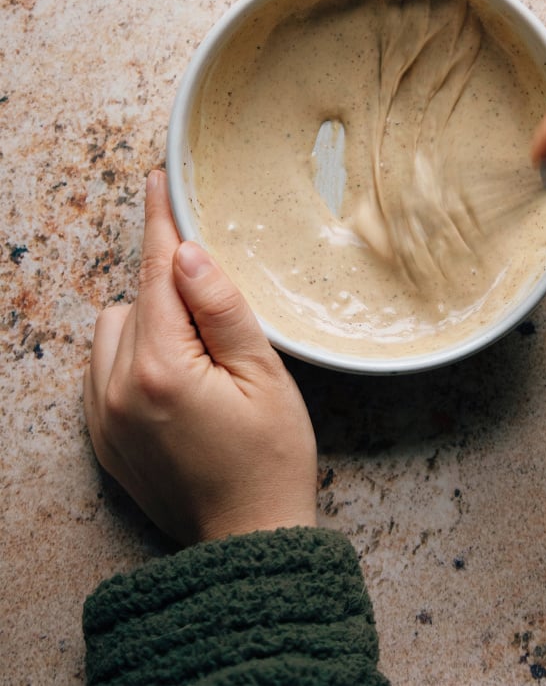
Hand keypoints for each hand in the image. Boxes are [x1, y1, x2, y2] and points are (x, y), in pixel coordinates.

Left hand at [83, 170, 317, 544]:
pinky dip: (135, 358)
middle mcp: (117, 389)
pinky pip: (104, 367)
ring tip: (199, 364)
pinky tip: (176, 386)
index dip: (160, 222)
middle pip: (136, 299)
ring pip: (114, 330)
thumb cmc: (269, 458)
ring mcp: (102, 416)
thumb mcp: (264, 377)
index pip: (155, 273)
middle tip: (221, 331)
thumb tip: (189, 254)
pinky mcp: (101, 436)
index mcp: (161, 368)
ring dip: (150, 326)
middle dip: (173, 294)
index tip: (157, 180)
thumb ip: (222, 310)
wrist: (247, 538)